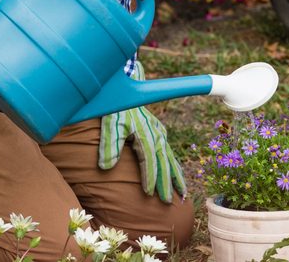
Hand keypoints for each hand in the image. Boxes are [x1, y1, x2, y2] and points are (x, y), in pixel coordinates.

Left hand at [98, 63, 185, 203]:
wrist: (125, 85)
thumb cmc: (116, 106)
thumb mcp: (110, 122)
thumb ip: (109, 144)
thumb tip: (105, 168)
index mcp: (145, 133)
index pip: (149, 160)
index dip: (150, 177)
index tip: (150, 194)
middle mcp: (156, 134)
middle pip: (164, 162)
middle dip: (167, 183)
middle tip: (171, 202)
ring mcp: (159, 133)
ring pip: (170, 158)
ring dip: (176, 177)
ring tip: (183, 194)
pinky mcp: (158, 131)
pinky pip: (169, 152)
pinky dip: (174, 166)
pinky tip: (177, 176)